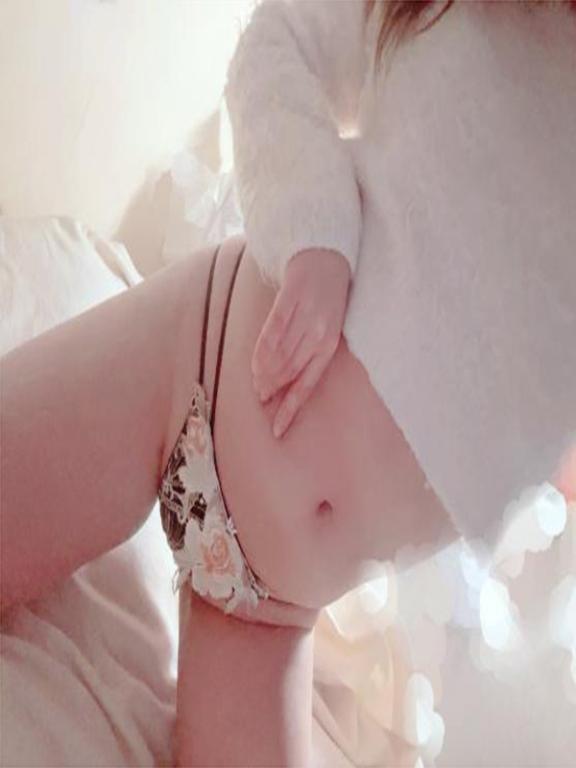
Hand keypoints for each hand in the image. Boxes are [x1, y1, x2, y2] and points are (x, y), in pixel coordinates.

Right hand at [251, 248, 351, 437]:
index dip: (290, 410)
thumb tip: (286, 386)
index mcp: (329, 346)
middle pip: (289, 372)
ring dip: (264, 374)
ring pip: (278, 355)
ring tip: (256, 384)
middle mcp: (319, 334)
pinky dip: (261, 350)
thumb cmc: (326, 301)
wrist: (326, 259)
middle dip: (272, 390)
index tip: (277, 430)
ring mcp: (304, 317)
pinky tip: (255, 364)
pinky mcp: (290, 300)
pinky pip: (271, 331)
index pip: (307, 385)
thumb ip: (309, 355)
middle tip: (260, 399)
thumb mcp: (326, 330)